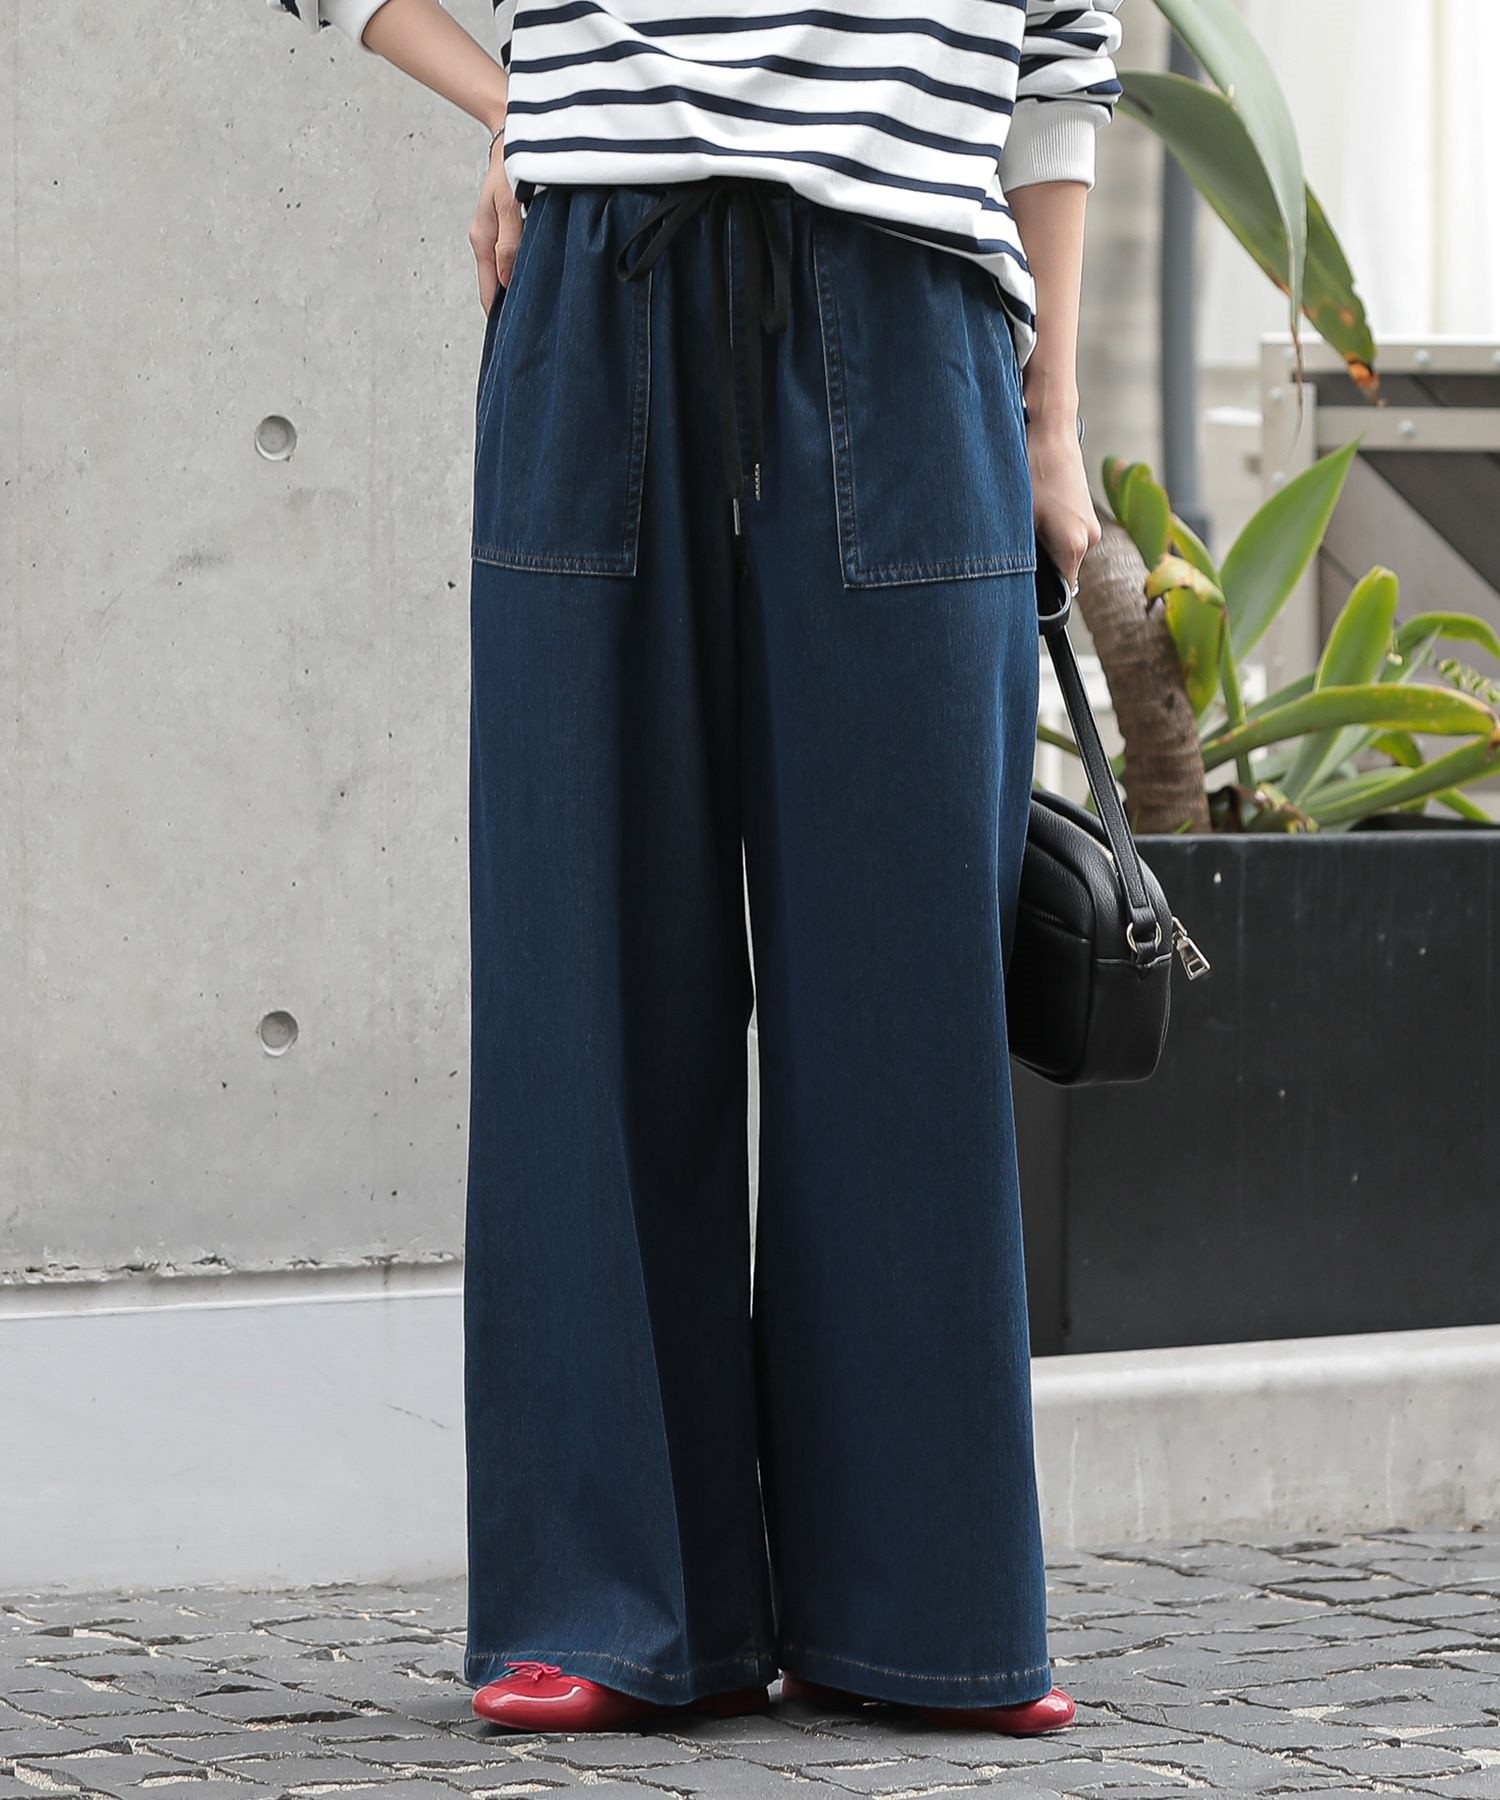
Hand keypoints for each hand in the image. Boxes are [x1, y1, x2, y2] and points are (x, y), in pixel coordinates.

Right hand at [470, 128, 522, 314]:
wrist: (510, 135)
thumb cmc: (510, 165)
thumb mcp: (509, 203)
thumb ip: (510, 242)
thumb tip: (506, 279)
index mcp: (482, 240)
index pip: (487, 291)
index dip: (498, 315)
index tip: (512, 339)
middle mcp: (486, 241)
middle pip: (495, 286)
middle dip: (510, 307)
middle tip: (531, 332)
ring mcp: (496, 235)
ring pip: (505, 272)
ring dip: (517, 288)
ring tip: (537, 311)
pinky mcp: (507, 227)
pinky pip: (512, 258)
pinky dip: (522, 270)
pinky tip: (537, 278)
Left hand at [1025, 406, 1101, 588]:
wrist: (1051, 430)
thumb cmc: (1032, 468)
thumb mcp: (1019, 516)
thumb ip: (1021, 553)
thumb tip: (1014, 576)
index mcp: (1075, 543)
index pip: (1060, 588)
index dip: (1040, 590)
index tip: (1020, 584)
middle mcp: (1090, 538)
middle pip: (1062, 569)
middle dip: (1041, 564)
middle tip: (1016, 548)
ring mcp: (1091, 525)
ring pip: (1064, 551)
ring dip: (1046, 546)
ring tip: (1027, 524)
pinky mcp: (1087, 513)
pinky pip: (1068, 536)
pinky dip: (1052, 531)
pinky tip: (1037, 513)